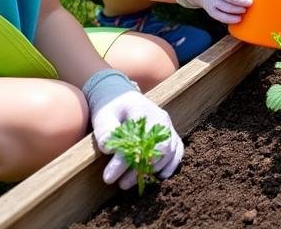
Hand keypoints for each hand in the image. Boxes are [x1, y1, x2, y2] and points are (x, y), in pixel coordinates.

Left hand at [85, 72, 182, 189]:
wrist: (121, 97)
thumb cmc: (111, 106)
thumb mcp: (103, 115)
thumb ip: (105, 130)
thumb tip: (109, 149)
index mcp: (145, 112)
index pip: (138, 140)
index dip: (124, 160)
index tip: (108, 176)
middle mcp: (162, 119)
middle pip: (158, 149)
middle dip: (139, 170)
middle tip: (120, 184)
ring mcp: (168, 127)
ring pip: (169, 153)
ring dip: (150, 171)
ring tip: (128, 182)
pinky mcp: (170, 134)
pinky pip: (178, 150)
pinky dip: (172, 165)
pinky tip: (159, 176)